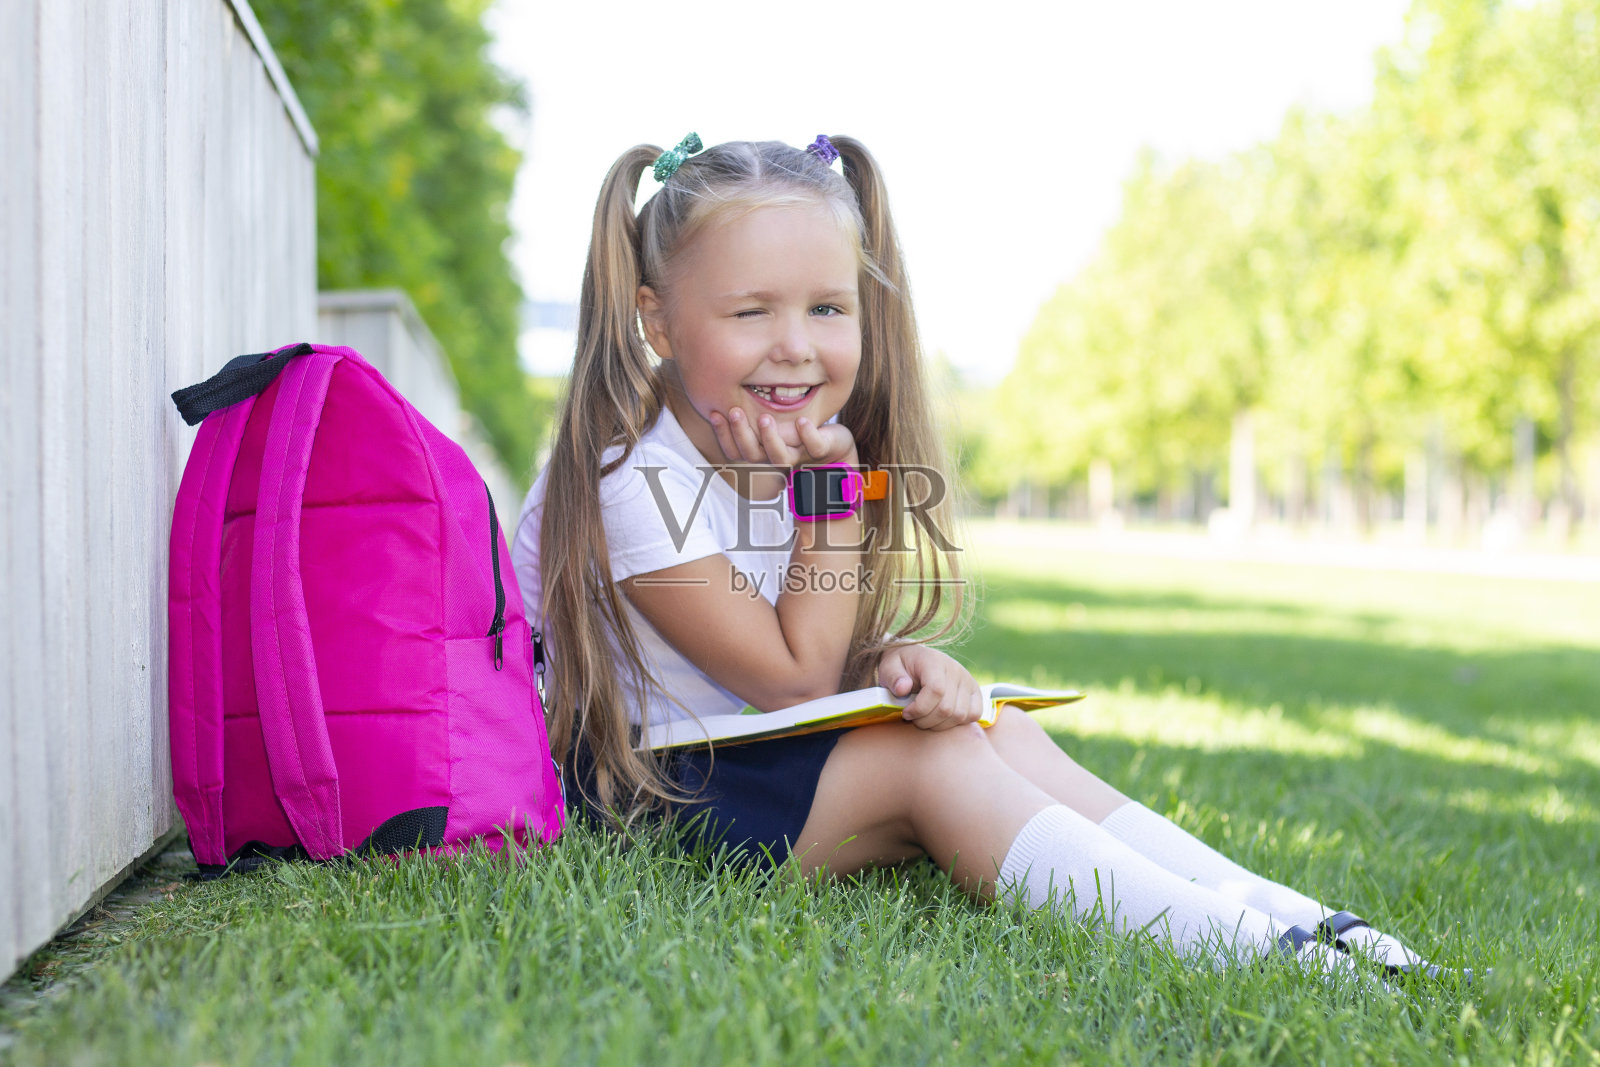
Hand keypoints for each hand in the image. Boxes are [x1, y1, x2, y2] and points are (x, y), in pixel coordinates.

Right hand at [708, 407, 856, 470]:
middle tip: (734, 411)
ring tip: (764, 417)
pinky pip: (814, 446)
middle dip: (741, 434)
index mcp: (762, 450)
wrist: (833, 443)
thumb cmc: (795, 427)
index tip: (713, 413)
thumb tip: (725, 381)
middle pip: (752, 455)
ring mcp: (799, 454)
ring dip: (770, 438)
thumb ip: (752, 406)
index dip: (723, 434)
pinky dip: (807, 434)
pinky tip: (800, 420)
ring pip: (780, 457)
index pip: (734, 450)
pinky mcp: (820, 449)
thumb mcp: (771, 415)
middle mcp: (776, 455)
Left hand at [876, 644, 985, 731]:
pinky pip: (973, 714)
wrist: (914, 659)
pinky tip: (941, 718)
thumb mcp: (888, 667)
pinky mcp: (975, 692)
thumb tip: (903, 689)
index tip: (906, 713)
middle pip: (947, 708)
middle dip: (926, 720)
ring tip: (925, 718)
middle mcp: (956, 670)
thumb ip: (893, 677)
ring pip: (960, 715)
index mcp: (934, 661)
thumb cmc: (900, 666)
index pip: (936, 690)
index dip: (920, 708)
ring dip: (939, 724)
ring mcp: (968, 681)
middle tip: (913, 718)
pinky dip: (957, 723)